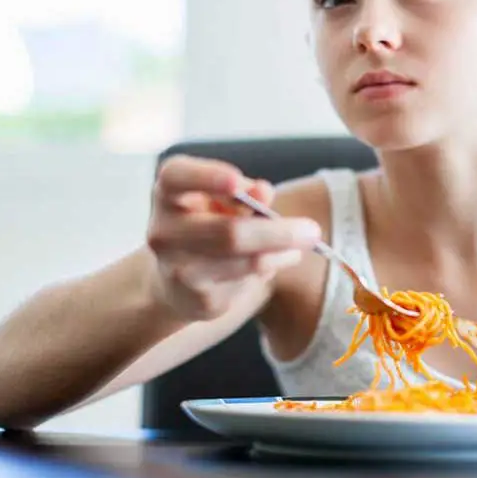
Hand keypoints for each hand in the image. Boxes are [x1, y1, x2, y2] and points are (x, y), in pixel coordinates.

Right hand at [145, 155, 320, 320]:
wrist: (177, 281)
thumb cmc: (208, 225)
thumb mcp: (222, 202)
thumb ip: (243, 194)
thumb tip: (263, 191)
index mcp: (168, 194)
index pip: (177, 177)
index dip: (205, 176)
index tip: (237, 181)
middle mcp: (163, 231)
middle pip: (229, 233)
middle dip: (278, 232)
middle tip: (312, 230)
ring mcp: (177, 270)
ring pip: (246, 261)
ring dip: (283, 251)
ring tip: (299, 243)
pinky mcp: (198, 300)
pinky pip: (248, 282)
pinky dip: (272, 267)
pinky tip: (279, 259)